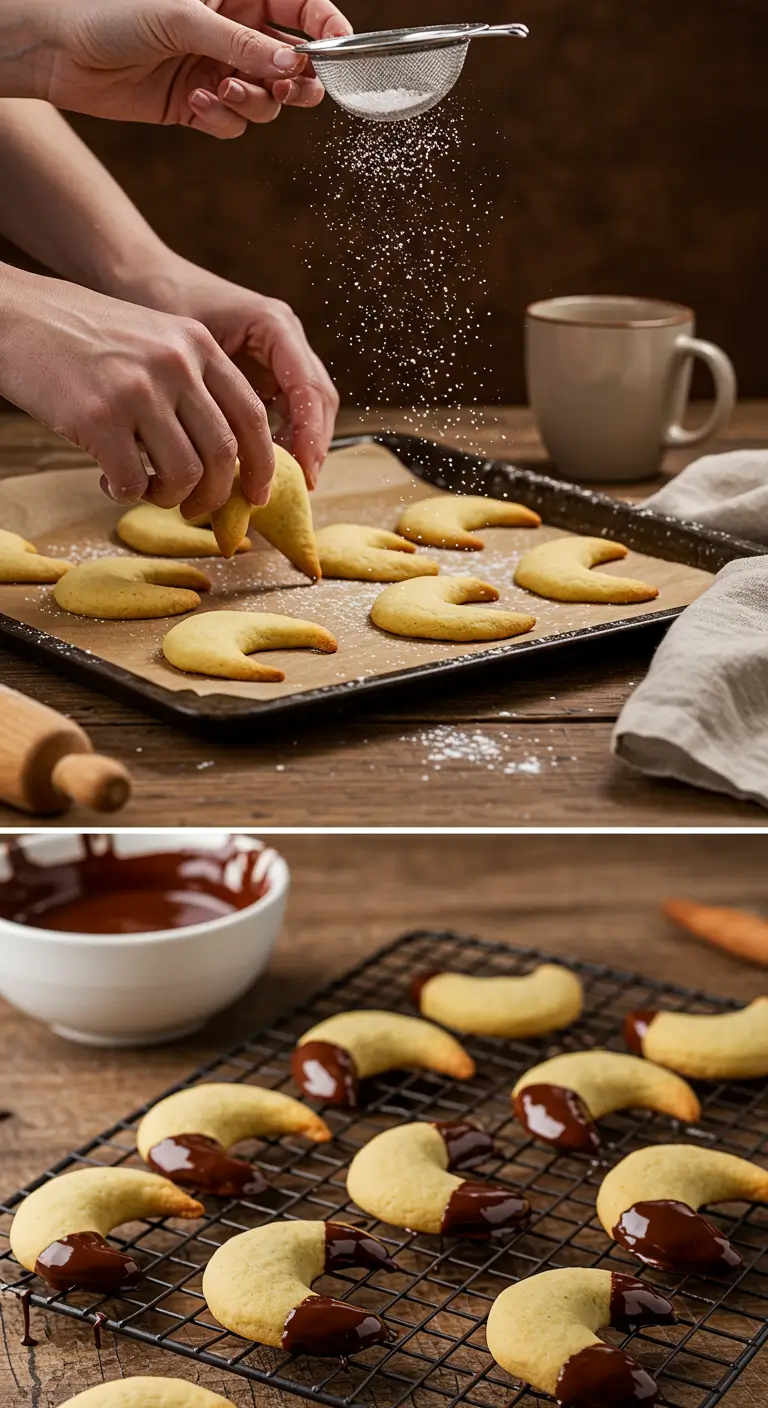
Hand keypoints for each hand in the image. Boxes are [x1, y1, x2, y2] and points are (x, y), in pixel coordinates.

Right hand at [0, 269, 275, 512]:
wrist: (17, 316)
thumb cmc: (86, 339)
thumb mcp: (154, 341)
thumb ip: (192, 386)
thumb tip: (227, 460)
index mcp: (197, 344)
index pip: (250, 415)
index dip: (263, 465)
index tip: (257, 495)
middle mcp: (175, 363)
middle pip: (223, 453)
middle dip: (215, 495)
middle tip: (196, 508)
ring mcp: (138, 390)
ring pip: (185, 474)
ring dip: (170, 499)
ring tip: (147, 490)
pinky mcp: (98, 417)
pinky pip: (132, 483)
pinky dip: (125, 495)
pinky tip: (108, 481)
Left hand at [43, 0, 351, 135]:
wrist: (60, 51)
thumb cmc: (112, 12)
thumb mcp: (184, 17)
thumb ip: (242, 43)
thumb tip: (293, 68)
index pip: (301, 10)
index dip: (326, 29)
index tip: (338, 52)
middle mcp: (233, 31)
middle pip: (294, 64)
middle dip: (298, 82)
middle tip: (288, 89)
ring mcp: (218, 69)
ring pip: (268, 100)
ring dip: (255, 103)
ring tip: (222, 91)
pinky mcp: (198, 105)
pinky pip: (235, 123)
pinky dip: (224, 120)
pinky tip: (197, 104)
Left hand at [123, 255, 338, 487]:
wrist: (139, 279)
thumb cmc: (158, 304)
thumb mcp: (184, 349)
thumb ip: (210, 394)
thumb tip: (223, 457)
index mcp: (273, 325)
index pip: (307, 387)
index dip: (310, 434)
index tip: (303, 471)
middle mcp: (284, 338)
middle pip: (318, 399)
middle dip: (312, 444)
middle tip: (299, 485)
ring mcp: (278, 353)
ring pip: (308, 407)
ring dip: (300, 444)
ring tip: (281, 480)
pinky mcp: (264, 368)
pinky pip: (285, 407)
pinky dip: (280, 437)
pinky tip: (259, 464)